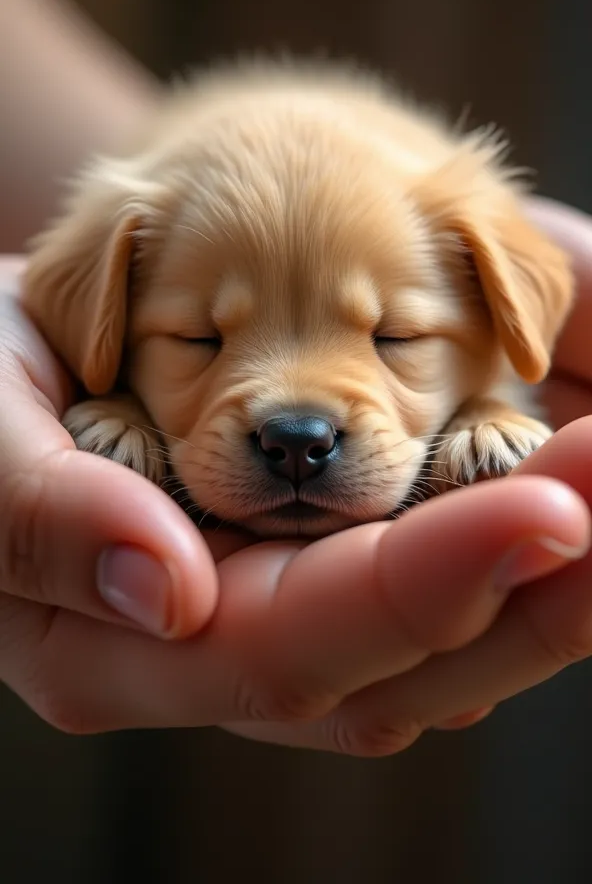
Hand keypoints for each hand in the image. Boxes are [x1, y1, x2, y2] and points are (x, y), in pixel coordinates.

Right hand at [1, 198, 590, 756]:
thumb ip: (46, 518)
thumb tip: (173, 588)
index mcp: (116, 646)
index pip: (296, 642)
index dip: (426, 586)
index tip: (554, 512)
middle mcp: (210, 652)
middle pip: (398, 660)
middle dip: (534, 585)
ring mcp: (264, 613)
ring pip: (430, 636)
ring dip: (542, 570)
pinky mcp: (299, 567)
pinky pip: (416, 579)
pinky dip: (501, 541)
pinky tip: (565, 490)